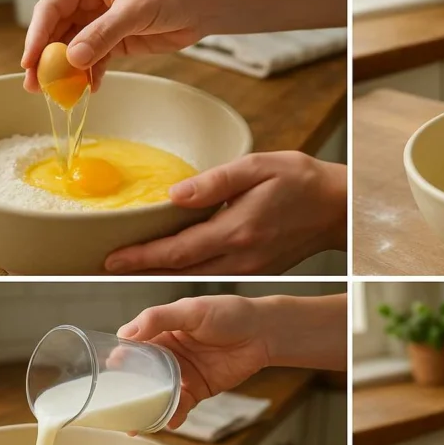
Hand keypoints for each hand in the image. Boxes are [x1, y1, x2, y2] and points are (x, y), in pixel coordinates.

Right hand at [21, 0, 204, 91]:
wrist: (202, 6)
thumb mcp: (135, 11)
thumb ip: (103, 35)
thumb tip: (72, 58)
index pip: (52, 8)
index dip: (37, 35)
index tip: (30, 61)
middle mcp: (89, 0)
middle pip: (57, 31)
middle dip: (47, 59)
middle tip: (36, 86)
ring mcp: (101, 22)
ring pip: (74, 48)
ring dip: (68, 71)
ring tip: (62, 94)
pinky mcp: (116, 41)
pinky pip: (95, 60)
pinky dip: (91, 74)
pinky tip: (89, 88)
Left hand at [105, 152, 346, 274]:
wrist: (336, 208)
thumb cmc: (300, 180)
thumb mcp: (258, 166)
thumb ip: (215, 183)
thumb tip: (174, 196)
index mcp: (238, 229)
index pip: (178, 249)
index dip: (141, 256)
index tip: (111, 259)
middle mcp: (241, 255)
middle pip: (179, 271)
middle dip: (141, 271)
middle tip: (106, 267)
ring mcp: (249, 267)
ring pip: (193, 278)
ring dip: (160, 275)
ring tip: (129, 268)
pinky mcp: (255, 270)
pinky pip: (211, 276)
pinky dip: (185, 274)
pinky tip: (171, 266)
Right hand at [118, 295, 270, 427]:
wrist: (263, 333)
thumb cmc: (230, 313)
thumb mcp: (192, 309)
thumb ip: (159, 318)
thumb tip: (126, 333)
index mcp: (162, 331)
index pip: (132, 346)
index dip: (120, 359)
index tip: (110, 371)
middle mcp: (168, 354)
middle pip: (141, 376)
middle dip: (128, 392)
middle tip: (116, 407)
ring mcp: (183, 374)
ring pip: (158, 394)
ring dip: (148, 409)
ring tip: (137, 424)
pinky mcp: (199, 390)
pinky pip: (181, 405)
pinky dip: (174, 415)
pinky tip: (171, 421)